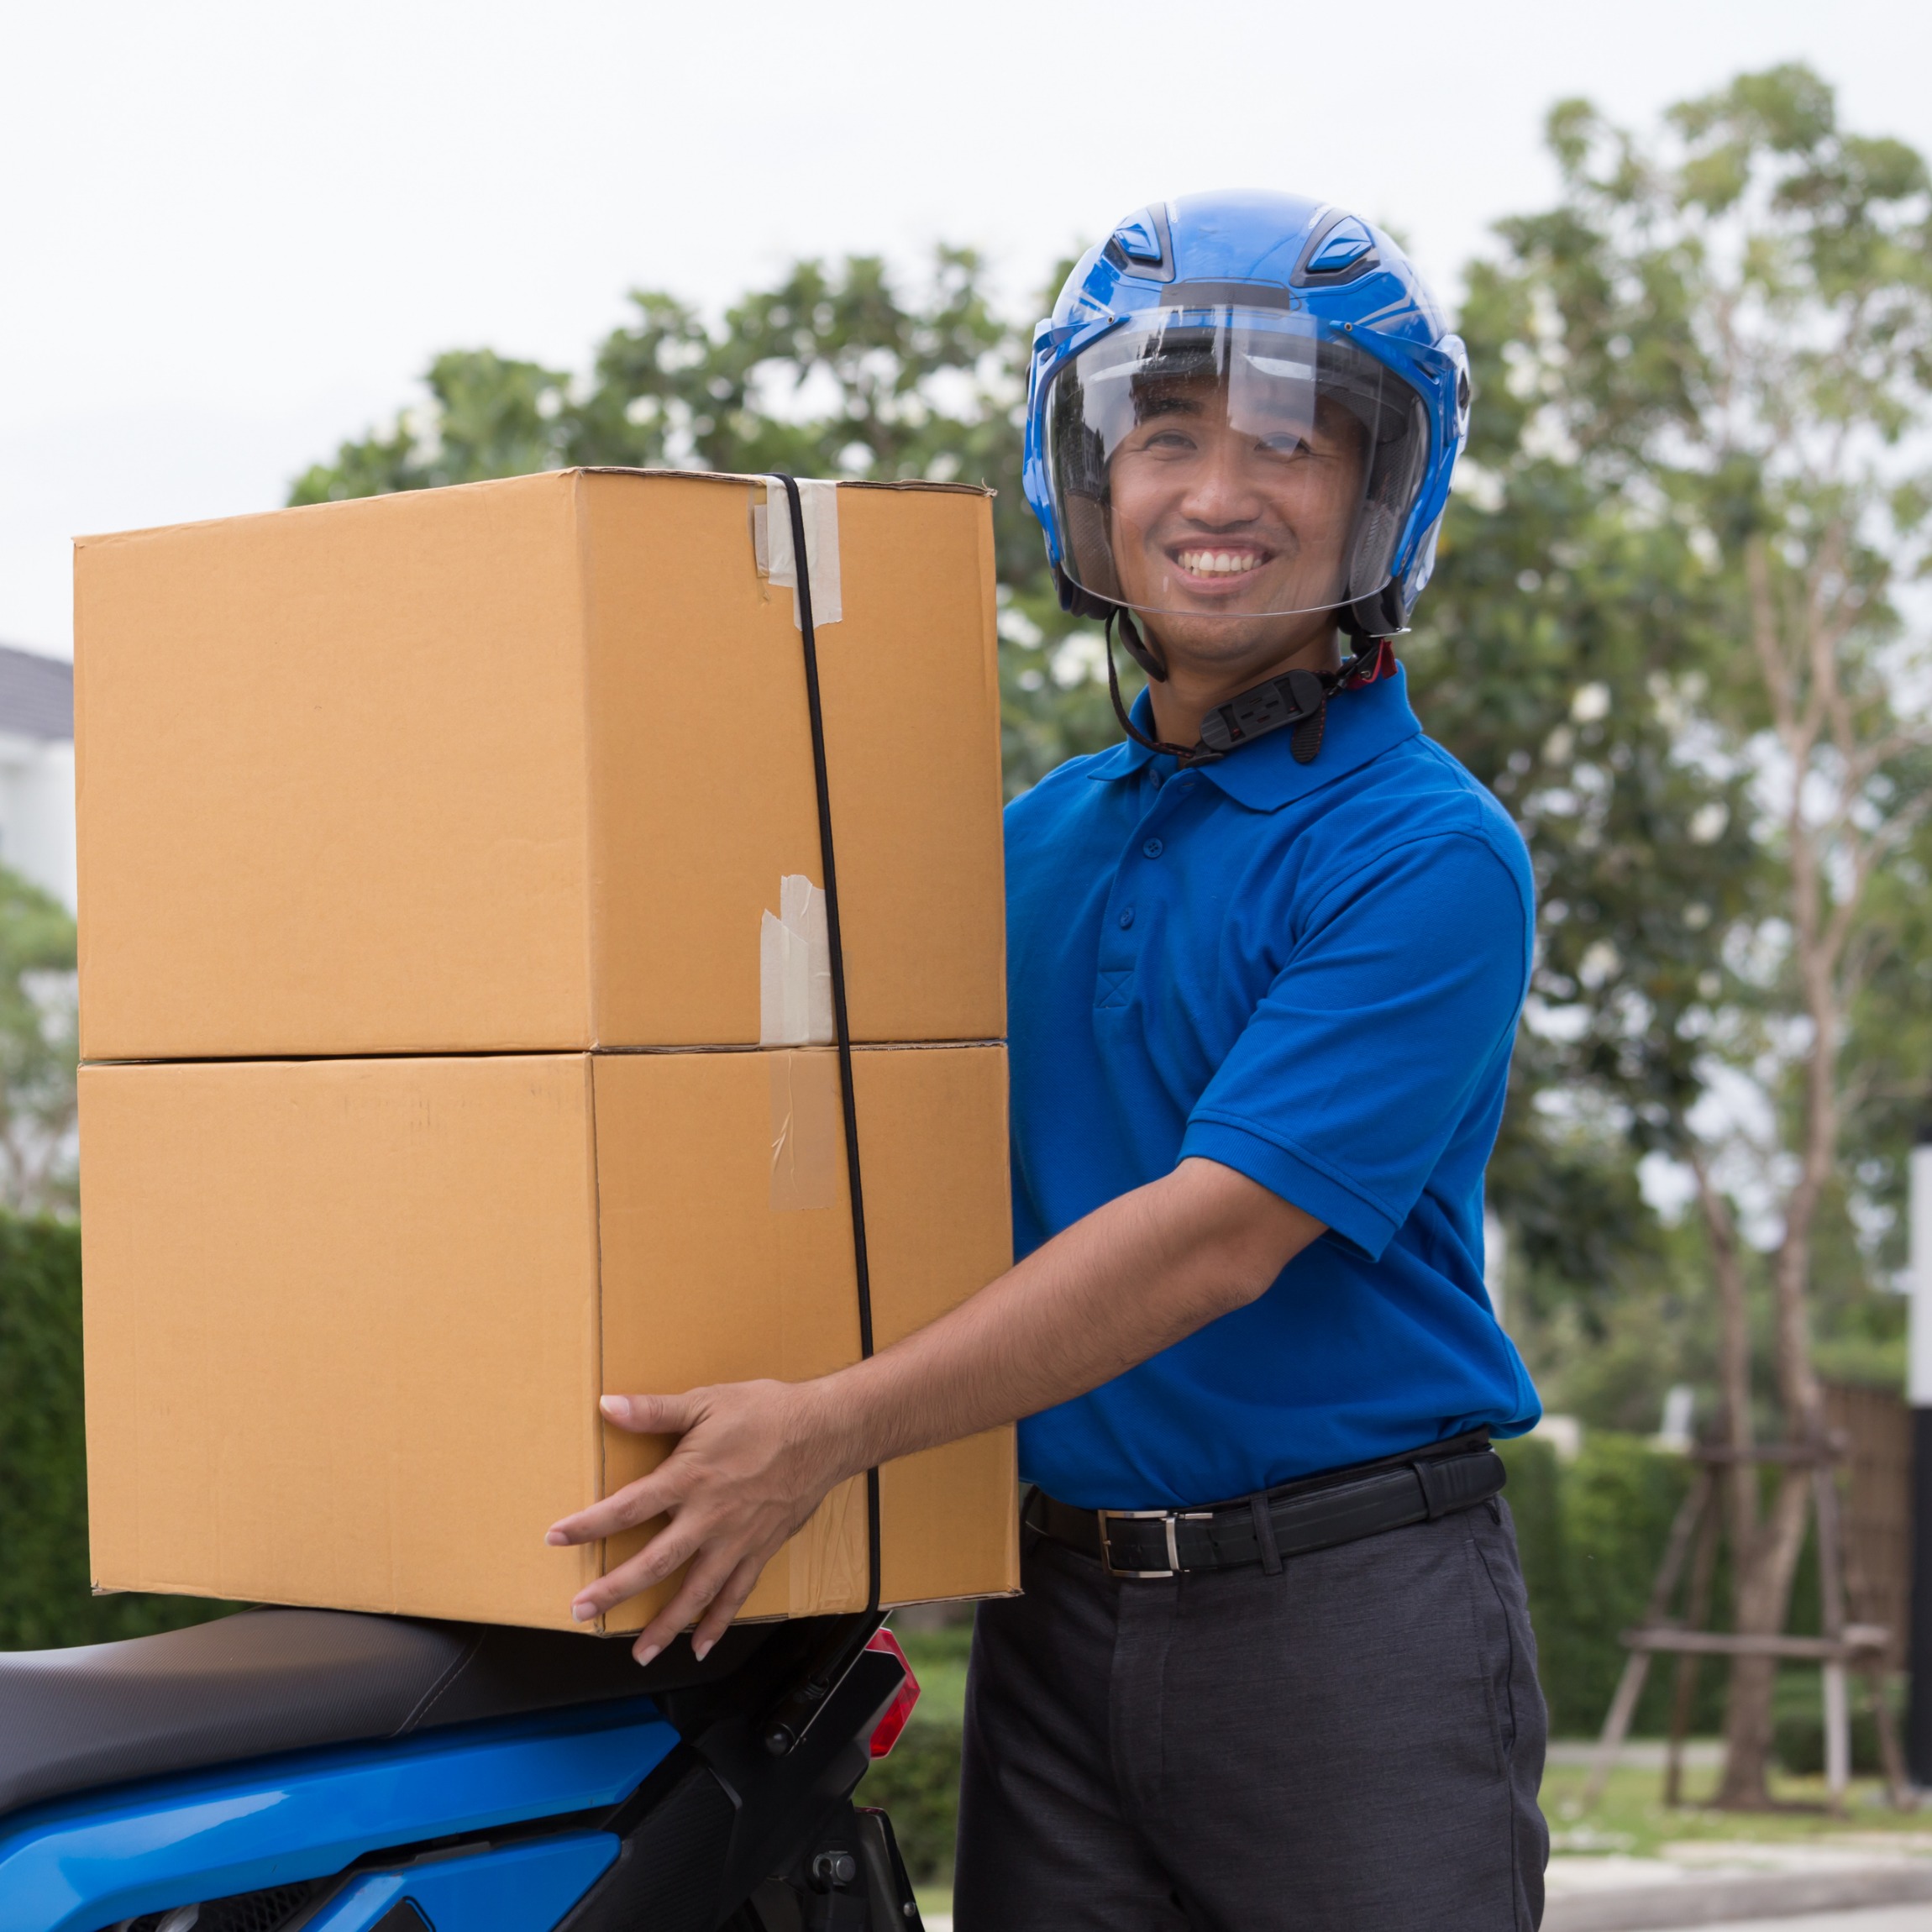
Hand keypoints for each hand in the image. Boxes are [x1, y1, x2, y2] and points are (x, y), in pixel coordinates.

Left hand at [545, 1379, 856, 1666]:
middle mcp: (710, 1517)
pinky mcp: (761, 1550)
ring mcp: (737, 1540)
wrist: (825, 1431)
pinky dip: (718, 1622)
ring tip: (639, 1653)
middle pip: (654, 1563)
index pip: (628, 1507)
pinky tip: (701, 1645)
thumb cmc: (765, 1412)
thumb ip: (654, 1410)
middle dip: (615, 1590)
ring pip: (695, 1592)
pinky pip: (736, 1594)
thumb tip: (608, 1405)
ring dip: (665, 1625)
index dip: (589, 1524)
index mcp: (690, 1478)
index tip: (556, 1537)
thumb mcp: (706, 1401)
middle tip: (581, 1610)